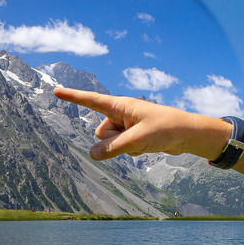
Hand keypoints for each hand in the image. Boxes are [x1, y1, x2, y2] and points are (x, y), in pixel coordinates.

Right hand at [54, 87, 228, 161]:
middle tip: (134, 139)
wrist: (187, 134)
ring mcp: (127, 125)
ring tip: (144, 142)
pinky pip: (121, 148)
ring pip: (110, 142)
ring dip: (123, 148)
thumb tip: (91, 154)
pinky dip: (131, 151)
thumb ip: (112, 148)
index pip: (91, 100)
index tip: (56, 90)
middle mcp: (121, 113)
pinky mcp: (133, 135)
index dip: (73, 97)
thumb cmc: (164, 129)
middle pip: (100, 132)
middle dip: (111, 141)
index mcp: (121, 105)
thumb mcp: (136, 141)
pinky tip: (147, 146)